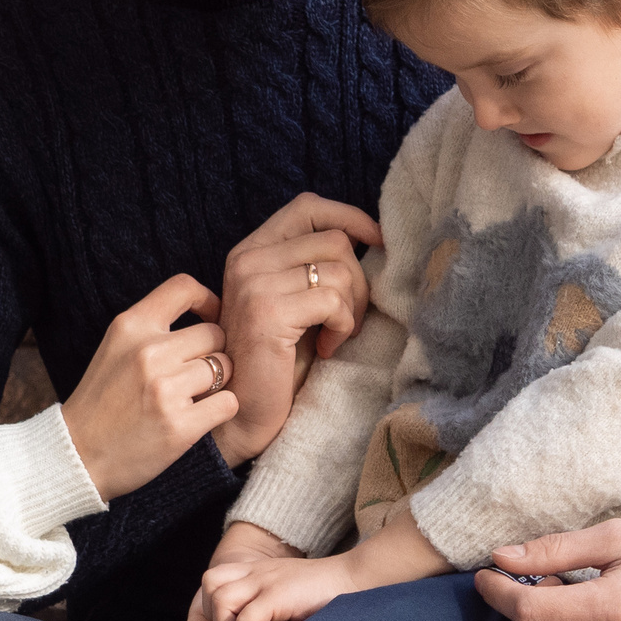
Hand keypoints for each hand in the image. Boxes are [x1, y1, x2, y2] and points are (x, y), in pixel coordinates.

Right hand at [60, 274, 237, 499]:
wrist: (77, 454)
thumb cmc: (102, 401)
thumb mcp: (115, 347)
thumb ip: (153, 328)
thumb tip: (210, 316)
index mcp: (130, 326)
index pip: (184, 287)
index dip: (208, 300)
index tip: (211, 317)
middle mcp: (149, 351)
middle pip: (215, 333)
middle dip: (213, 352)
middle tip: (196, 373)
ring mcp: (165, 389)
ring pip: (226, 367)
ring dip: (218, 383)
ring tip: (193, 397)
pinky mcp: (180, 425)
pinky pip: (229, 402)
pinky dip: (221, 409)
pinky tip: (200, 416)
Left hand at [197, 552, 353, 620]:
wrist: (357, 580)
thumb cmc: (323, 600)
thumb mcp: (283, 604)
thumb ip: (259, 616)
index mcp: (253, 573)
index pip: (210, 584)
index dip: (212, 613)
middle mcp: (255, 572)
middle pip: (208, 589)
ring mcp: (266, 580)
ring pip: (220, 601)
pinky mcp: (279, 594)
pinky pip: (246, 619)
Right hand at [213, 194, 381, 466]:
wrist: (243, 412)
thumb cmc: (276, 360)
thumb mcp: (294, 301)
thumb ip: (313, 267)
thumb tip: (371, 241)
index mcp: (251, 250)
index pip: (307, 207)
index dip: (349, 217)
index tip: (378, 242)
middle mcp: (247, 259)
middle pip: (334, 240)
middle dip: (357, 280)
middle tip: (346, 319)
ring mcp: (254, 283)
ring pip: (339, 270)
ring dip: (351, 308)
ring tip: (334, 336)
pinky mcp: (267, 312)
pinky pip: (332, 301)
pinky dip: (343, 327)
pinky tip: (327, 348)